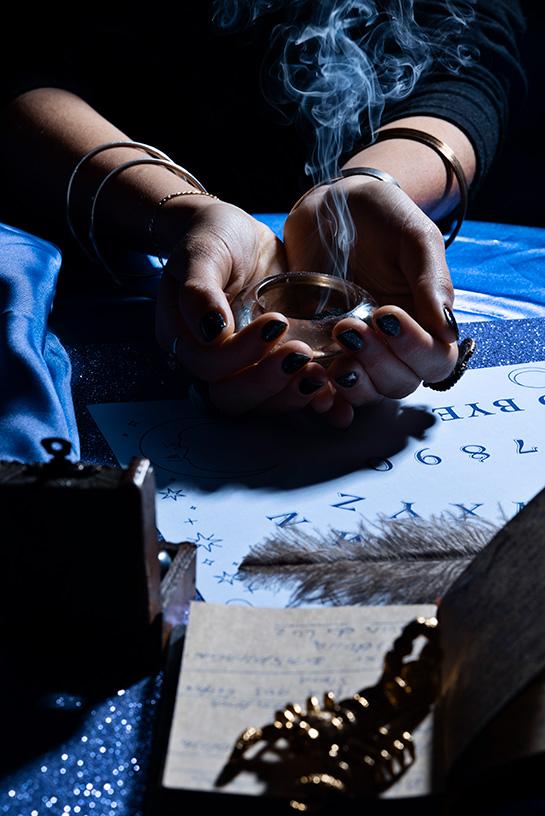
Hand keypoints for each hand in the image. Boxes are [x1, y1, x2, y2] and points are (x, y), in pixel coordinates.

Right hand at [155, 198, 331, 413]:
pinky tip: (336, 399)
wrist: (238, 235)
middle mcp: (212, 362)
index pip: (208, 367)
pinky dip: (312, 401)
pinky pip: (288, 394)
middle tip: (301, 353)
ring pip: (261, 404)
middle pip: (231, 397)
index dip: (240, 355)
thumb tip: (211, 331)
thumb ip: (199, 291)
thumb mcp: (201, 253)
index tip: (276, 322)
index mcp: (186, 338)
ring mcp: (245, 367)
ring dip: (291, 396)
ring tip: (321, 375)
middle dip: (267, 382)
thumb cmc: (212, 239)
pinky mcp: (274, 365)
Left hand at [283, 177, 458, 423]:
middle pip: (400, 383)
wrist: (332, 203)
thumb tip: (450, 331)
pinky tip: (313, 380)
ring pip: (367, 391)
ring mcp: (358, 351)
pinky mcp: (322, 350)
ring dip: (352, 379)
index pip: (436, 361)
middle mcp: (394, 344)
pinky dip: (324, 394)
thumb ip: (433, 282)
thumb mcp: (415, 239)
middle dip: (378, 361)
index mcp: (426, 321)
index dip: (415, 349)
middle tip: (349, 326)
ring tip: (333, 341)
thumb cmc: (383, 217)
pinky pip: (328, 387)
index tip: (387, 314)